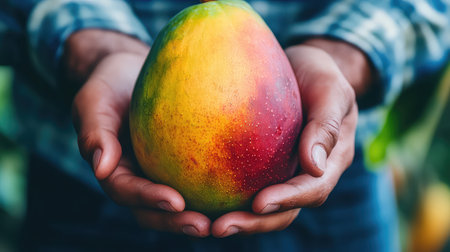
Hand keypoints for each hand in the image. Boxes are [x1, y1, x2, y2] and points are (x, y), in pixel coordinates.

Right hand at [69, 30, 209, 236]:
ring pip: (179, 202)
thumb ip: (94, 132)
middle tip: (204, 227)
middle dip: (177, 221)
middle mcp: (137, 177)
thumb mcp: (94, 101)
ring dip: (199, 214)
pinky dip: (215, 188)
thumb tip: (100, 168)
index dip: (149, 199)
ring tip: (227, 221)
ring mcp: (160, 171)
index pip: (127, 191)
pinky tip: (241, 191)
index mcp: (114, 170)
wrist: (129, 71)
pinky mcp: (181, 162)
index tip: (176, 201)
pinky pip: (198, 177)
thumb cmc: (110, 83)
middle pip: (154, 209)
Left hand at [211, 39, 370, 237]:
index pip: (312, 189)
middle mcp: (307, 174)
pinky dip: (227, 197)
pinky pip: (247, 185)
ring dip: (239, 219)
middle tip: (220, 227)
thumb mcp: (331, 90)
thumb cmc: (320, 74)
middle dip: (255, 223)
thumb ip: (326, 125)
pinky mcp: (264, 164)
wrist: (305, 67)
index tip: (258, 203)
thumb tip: (314, 166)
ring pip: (265, 206)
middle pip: (285, 210)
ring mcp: (285, 171)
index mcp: (330, 161)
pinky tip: (199, 198)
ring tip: (206, 225)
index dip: (288, 200)